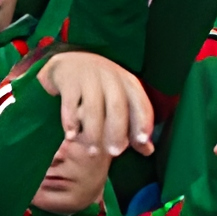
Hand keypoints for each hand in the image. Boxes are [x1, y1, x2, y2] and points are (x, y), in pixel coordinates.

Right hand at [34, 49, 152, 157]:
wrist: (70, 63)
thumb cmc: (101, 88)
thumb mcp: (121, 99)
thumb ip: (133, 124)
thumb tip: (147, 150)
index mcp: (128, 82)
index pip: (140, 103)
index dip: (143, 122)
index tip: (142, 142)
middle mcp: (111, 77)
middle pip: (117, 106)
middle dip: (117, 132)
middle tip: (114, 153)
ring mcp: (89, 77)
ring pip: (92, 108)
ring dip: (93, 132)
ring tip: (92, 151)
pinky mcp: (69, 81)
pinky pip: (70, 104)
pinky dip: (70, 121)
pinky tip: (70, 136)